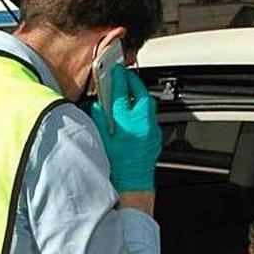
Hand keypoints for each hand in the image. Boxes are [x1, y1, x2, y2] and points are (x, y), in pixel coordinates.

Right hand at [91, 65, 161, 193]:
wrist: (133, 183)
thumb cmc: (117, 166)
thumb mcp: (102, 140)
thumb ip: (99, 119)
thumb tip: (98, 105)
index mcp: (126, 121)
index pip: (122, 92)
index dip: (118, 78)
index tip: (115, 70)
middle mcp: (142, 122)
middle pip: (140, 93)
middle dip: (133, 81)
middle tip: (126, 75)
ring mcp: (151, 129)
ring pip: (149, 104)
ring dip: (139, 95)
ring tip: (131, 91)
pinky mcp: (155, 136)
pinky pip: (151, 117)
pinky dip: (143, 110)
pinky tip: (136, 112)